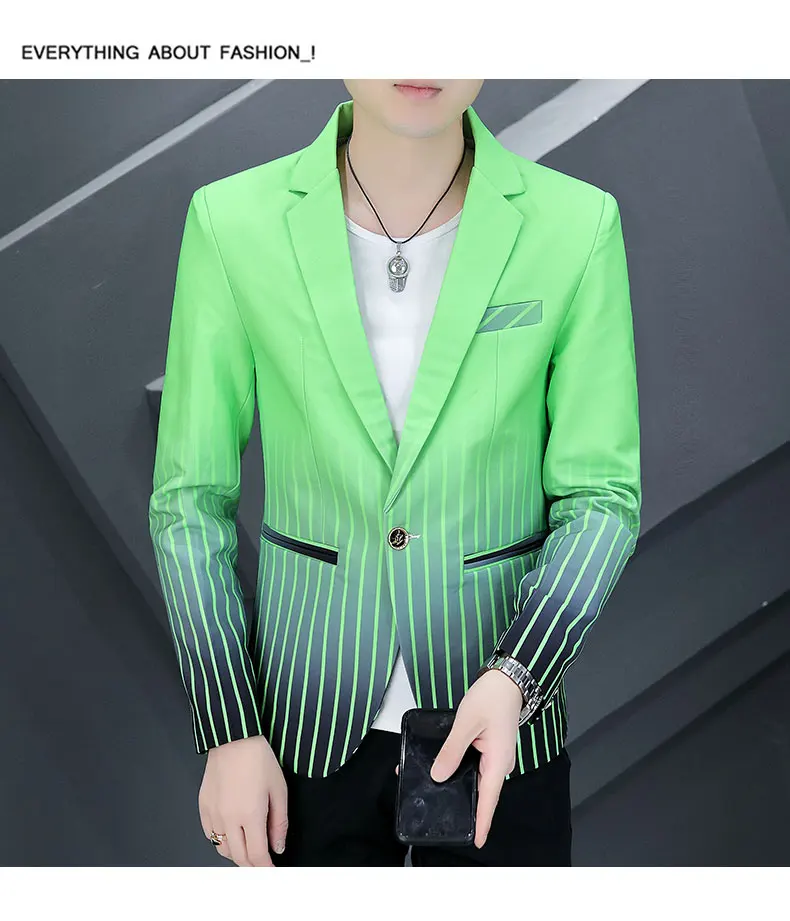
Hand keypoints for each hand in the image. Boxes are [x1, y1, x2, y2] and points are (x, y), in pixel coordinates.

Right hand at [198, 734, 287, 866]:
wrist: (234, 738)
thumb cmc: (258, 759)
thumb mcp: (279, 789)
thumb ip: (279, 822)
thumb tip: (278, 846)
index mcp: (250, 815)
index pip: (258, 856)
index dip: (266, 868)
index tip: (272, 871)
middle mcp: (229, 819)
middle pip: (240, 857)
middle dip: (253, 864)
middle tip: (263, 862)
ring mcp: (213, 814)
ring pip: (223, 849)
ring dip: (237, 855)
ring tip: (249, 849)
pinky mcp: (203, 806)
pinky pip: (210, 835)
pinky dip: (221, 841)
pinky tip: (231, 835)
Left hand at [431, 670, 522, 847]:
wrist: (507, 679)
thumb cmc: (492, 697)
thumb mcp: (466, 723)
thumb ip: (452, 750)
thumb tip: (438, 775)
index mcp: (498, 762)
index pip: (488, 800)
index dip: (481, 822)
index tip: (474, 841)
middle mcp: (499, 764)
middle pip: (479, 792)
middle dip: (460, 802)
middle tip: (437, 810)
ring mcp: (495, 757)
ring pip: (474, 778)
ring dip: (456, 783)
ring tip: (431, 786)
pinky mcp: (489, 749)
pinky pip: (473, 765)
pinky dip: (458, 767)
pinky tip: (441, 765)